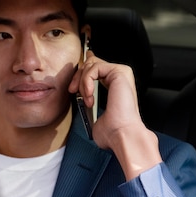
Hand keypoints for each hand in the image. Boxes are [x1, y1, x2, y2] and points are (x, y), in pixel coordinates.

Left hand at [68, 51, 161, 179]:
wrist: (122, 133)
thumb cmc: (112, 130)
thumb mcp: (94, 113)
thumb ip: (88, 98)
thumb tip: (78, 94)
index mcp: (117, 84)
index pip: (100, 66)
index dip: (88, 63)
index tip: (79, 65)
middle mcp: (121, 77)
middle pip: (93, 63)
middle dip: (78, 76)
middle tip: (73, 90)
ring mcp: (122, 73)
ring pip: (92, 65)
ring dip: (82, 82)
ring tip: (86, 99)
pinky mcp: (119, 72)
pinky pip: (94, 68)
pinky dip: (86, 81)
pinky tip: (89, 95)